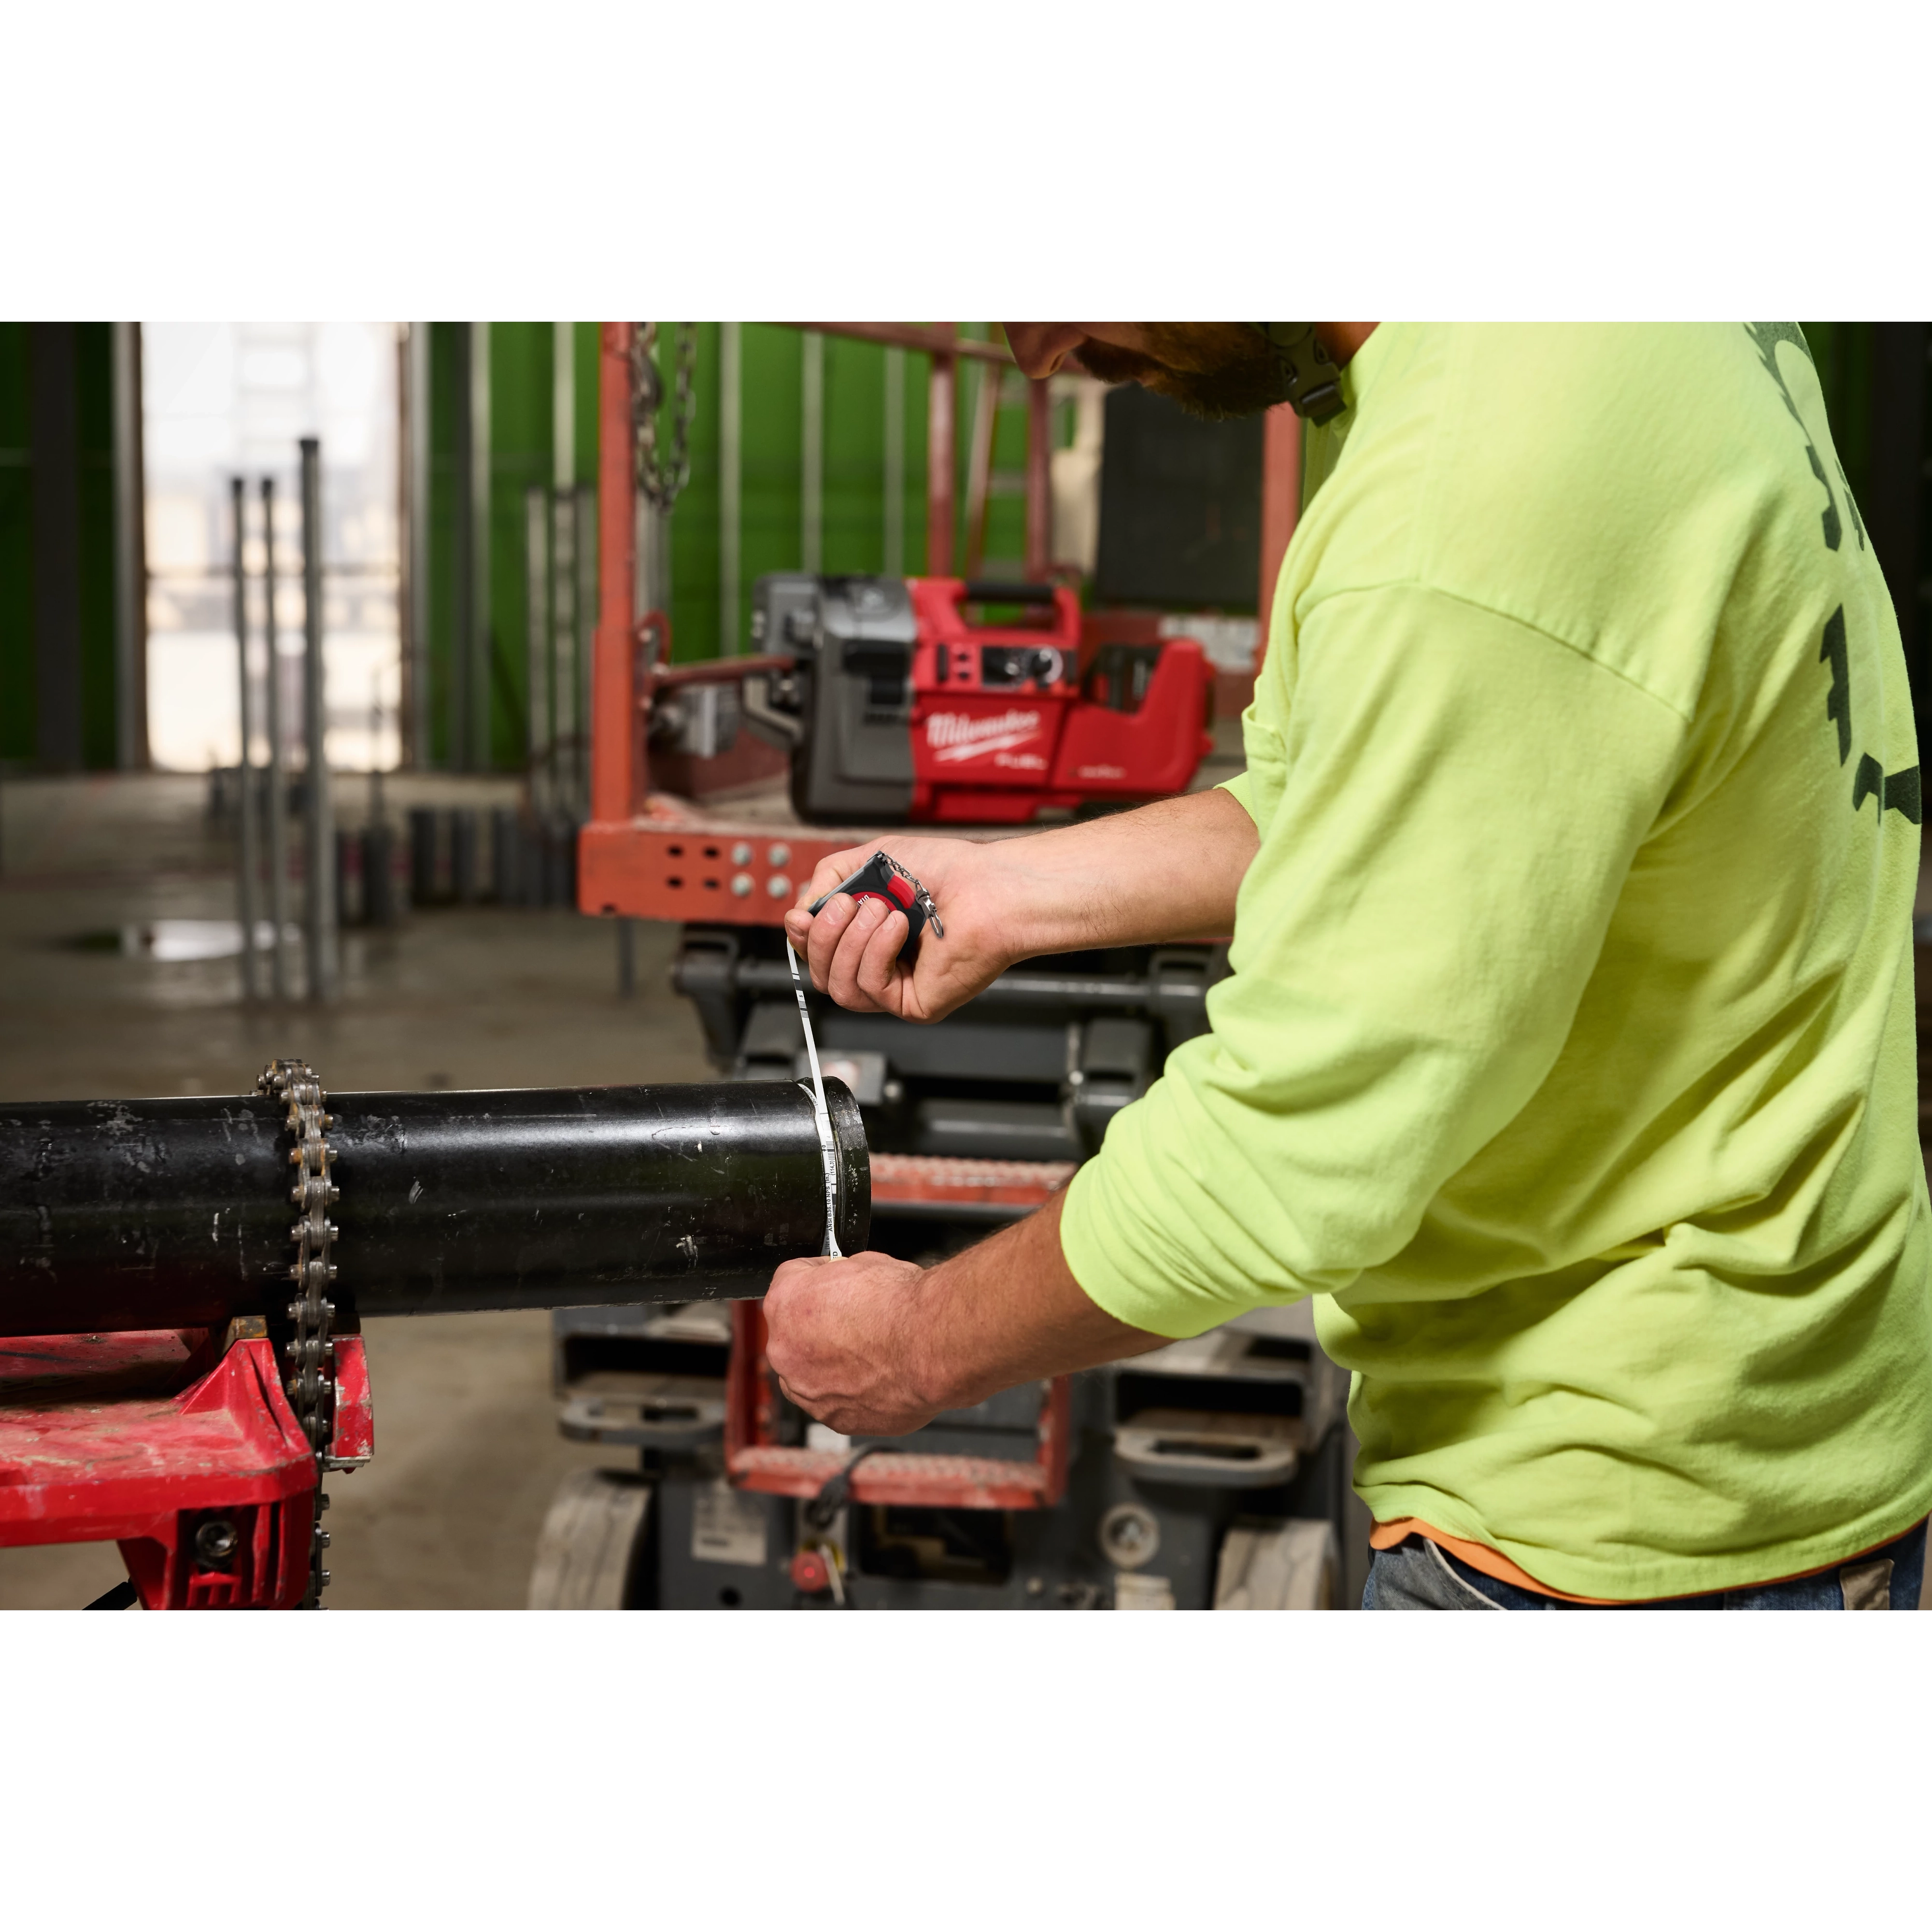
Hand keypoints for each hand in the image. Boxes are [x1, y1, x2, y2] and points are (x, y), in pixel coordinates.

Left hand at [763, 1249, 943, 1436]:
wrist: (931, 1345)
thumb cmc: (902, 1306)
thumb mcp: (865, 1263)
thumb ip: (839, 1278)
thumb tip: (844, 1283)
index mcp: (786, 1302)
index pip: (791, 1281)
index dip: (818, 1278)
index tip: (834, 1281)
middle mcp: (786, 1350)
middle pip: (795, 1334)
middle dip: (821, 1327)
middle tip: (856, 1322)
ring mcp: (808, 1391)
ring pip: (812, 1375)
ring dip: (833, 1365)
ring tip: (872, 1354)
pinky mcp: (837, 1419)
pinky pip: (838, 1402)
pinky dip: (855, 1392)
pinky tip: (881, 1375)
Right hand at [782, 837, 1011, 1022]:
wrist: (990, 886)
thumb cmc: (948, 871)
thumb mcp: (871, 859)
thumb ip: (828, 878)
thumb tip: (803, 910)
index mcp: (869, 936)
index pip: (817, 953)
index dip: (801, 937)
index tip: (803, 914)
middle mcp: (881, 965)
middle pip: (820, 973)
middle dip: (824, 935)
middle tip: (849, 903)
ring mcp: (897, 988)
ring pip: (838, 987)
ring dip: (851, 942)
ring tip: (881, 910)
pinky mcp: (914, 1004)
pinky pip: (870, 989)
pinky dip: (876, 952)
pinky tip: (899, 927)